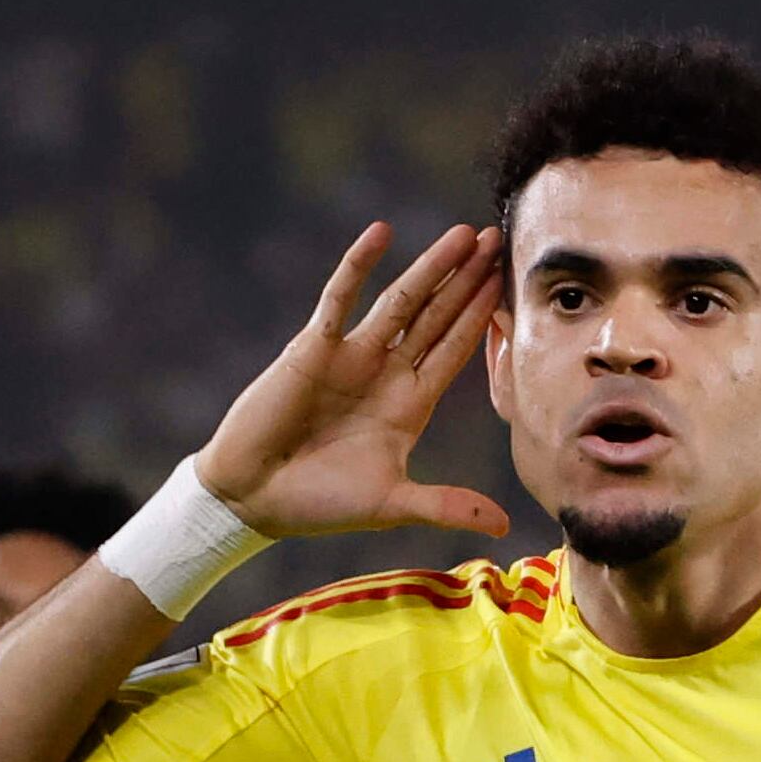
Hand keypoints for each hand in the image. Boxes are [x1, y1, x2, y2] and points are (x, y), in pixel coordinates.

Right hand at [195, 222, 510, 542]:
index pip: (454, 350)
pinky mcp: (314, 347)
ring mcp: (351, 356)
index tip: (507, 283)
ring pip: (400, 301)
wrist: (253, 497)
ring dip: (431, 268)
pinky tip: (381, 233)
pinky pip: (340, 298)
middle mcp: (385, 373)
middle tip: (495, 238)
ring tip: (462, 234)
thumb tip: (504, 528)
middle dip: (466, 279)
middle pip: (436, 316)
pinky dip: (359, 266)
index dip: (481, 317)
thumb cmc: (318, 504)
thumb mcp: (392, 505)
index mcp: (409, 405)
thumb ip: (446, 507)